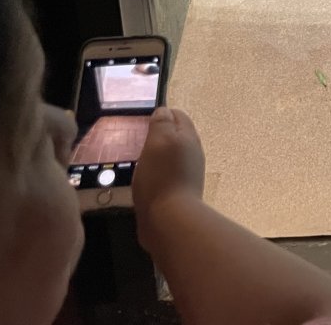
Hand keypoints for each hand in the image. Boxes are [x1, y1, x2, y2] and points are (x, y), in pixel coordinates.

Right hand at [133, 107, 205, 246]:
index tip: (143, 122)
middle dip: (158, 135)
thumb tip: (164, 110)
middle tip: (137, 140)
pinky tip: (144, 178)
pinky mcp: (178, 191)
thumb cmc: (161, 177)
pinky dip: (156, 171)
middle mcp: (192, 153)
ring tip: (137, 158)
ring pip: (171, 155)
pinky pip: (166, 173)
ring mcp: (187, 173)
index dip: (161, 114)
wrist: (169, 220)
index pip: (178, 116)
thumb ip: (162, 124)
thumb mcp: (158, 142)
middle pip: (176, 135)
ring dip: (156, 154)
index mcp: (188, 138)